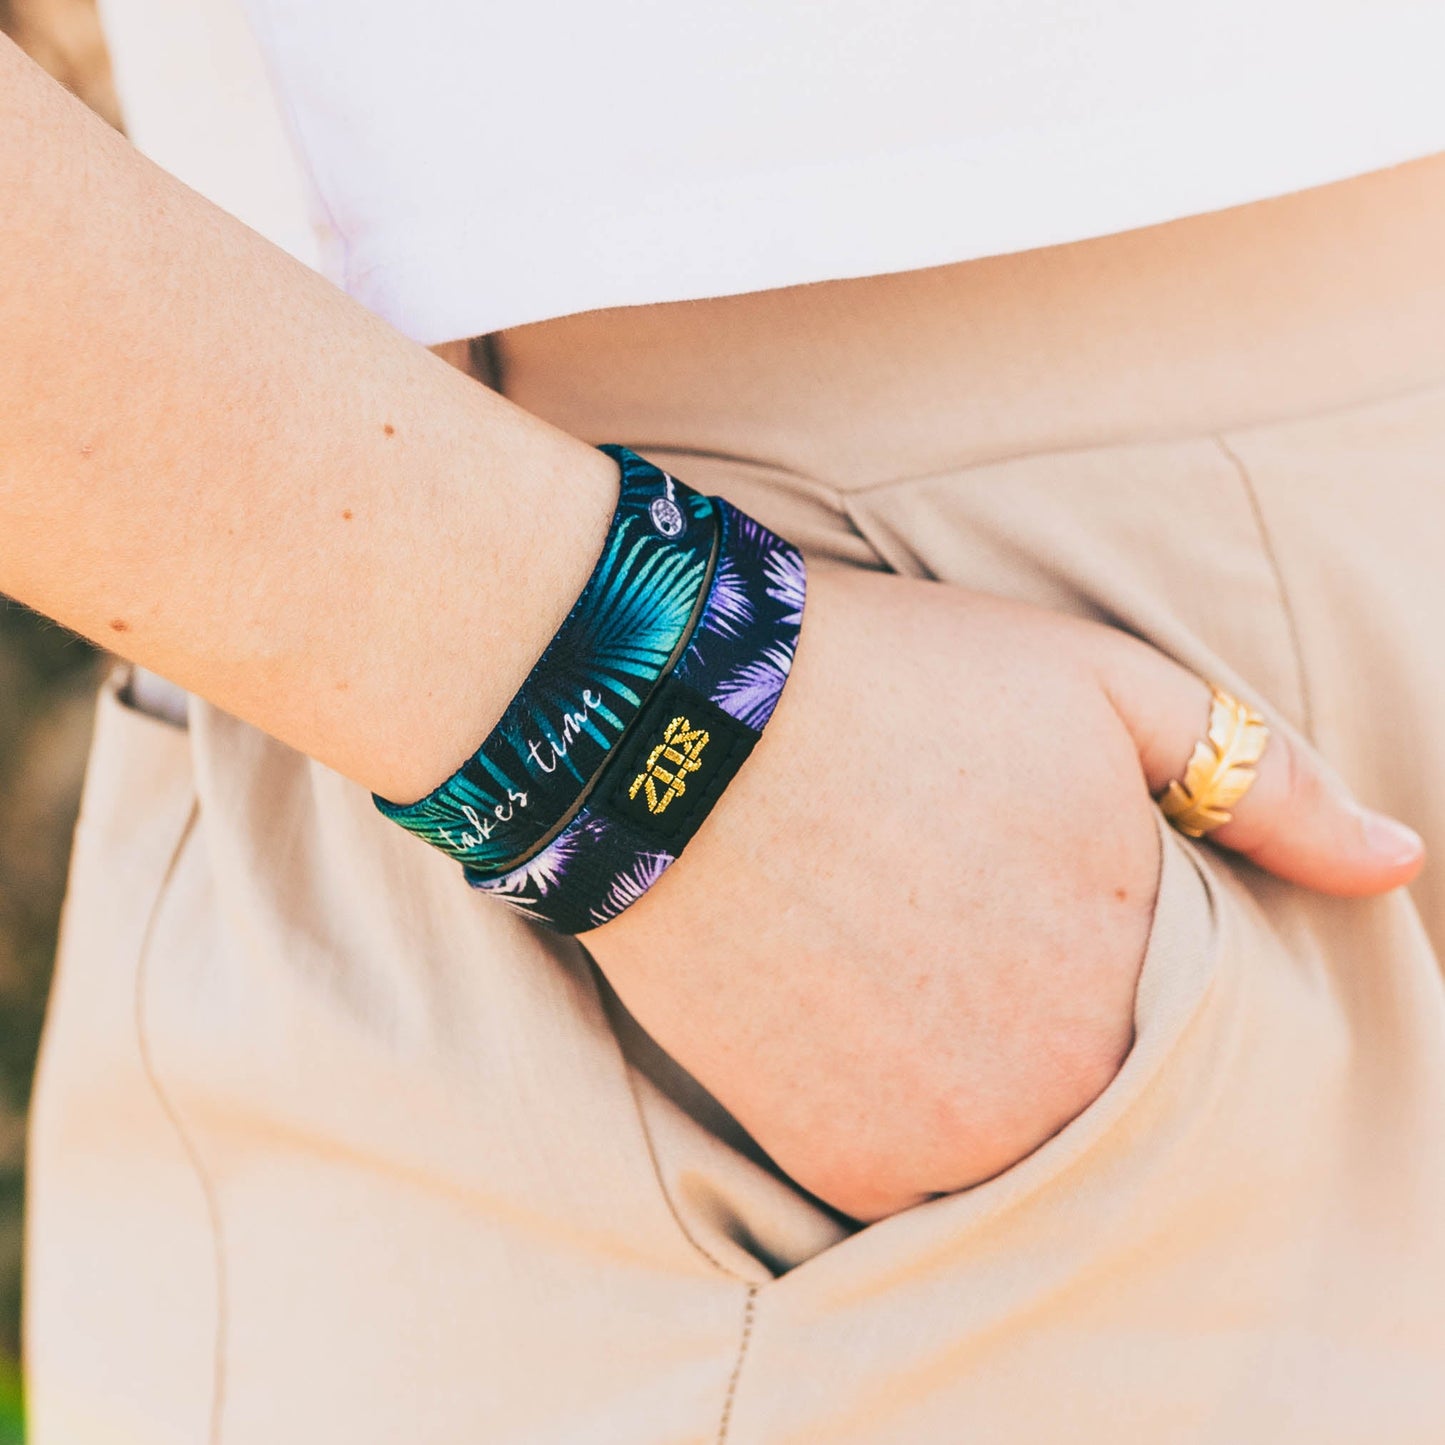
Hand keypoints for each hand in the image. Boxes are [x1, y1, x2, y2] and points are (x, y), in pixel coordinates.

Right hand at [587, 563, 1423, 1220]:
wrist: (677, 724)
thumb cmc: (903, 688)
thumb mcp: (1105, 689)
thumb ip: (1265, 786)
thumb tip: (1395, 865)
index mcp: (1139, 973)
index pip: (1193, 1013)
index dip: (1128, 941)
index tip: (1052, 886)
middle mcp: (1050, 1086)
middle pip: (1098, 1082)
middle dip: (1059, 1009)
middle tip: (971, 912)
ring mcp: (936, 1139)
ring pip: (1011, 1133)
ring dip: (983, 1065)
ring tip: (910, 951)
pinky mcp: (833, 1159)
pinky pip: (912, 1164)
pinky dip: (902, 1098)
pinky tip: (857, 997)